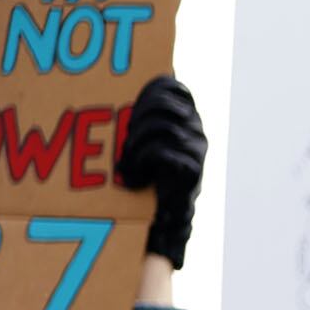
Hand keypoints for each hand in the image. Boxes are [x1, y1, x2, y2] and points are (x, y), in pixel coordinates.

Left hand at [116, 75, 206, 268]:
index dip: (151, 88)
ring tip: (126, 162)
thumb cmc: (143, 179)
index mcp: (187, 119)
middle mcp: (196, 132)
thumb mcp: (139, 141)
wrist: (159, 222)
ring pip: (164, 128)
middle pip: (165, 105)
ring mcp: (197, 151)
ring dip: (137, 143)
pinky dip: (143, 162)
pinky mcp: (192, 171)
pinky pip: (164, 152)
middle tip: (125, 140)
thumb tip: (113, 89)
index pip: (175, 87)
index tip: (130, 102)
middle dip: (137, 118)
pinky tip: (132, 176)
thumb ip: (137, 118)